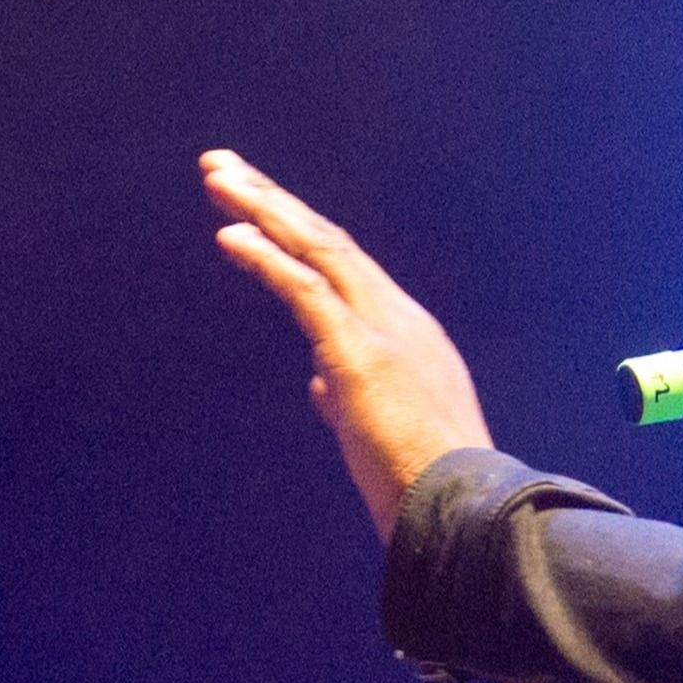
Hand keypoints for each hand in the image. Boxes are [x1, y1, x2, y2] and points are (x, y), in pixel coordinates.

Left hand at [200, 149, 493, 542]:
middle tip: (222, 166)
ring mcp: (384, 331)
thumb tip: (319, 385)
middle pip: (329, 242)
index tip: (253, 210)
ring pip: (318, 250)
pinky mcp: (361, 354)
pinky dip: (266, 259)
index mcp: (408, 336)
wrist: (464, 517)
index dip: (296, 234)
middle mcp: (400, 319)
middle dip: (272, 200)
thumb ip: (349, 397)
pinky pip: (307, 291)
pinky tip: (228, 233)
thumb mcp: (381, 430)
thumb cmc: (426, 486)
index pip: (345, 270)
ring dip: (264, 208)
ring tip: (217, 176)